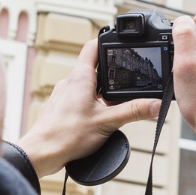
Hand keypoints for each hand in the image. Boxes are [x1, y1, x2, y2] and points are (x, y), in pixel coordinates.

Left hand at [17, 40, 161, 178]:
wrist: (40, 153)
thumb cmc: (66, 136)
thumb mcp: (107, 123)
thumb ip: (133, 112)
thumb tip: (155, 104)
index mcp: (80, 78)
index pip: (93, 46)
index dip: (108, 41)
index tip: (121, 43)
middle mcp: (70, 82)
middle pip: (93, 66)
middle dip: (111, 72)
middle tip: (127, 79)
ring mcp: (63, 95)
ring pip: (87, 84)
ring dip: (101, 90)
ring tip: (114, 104)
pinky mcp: (60, 108)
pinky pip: (79, 98)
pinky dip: (91, 103)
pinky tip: (98, 118)